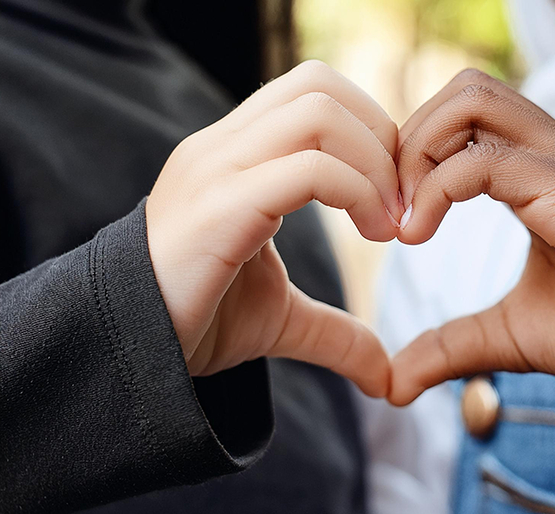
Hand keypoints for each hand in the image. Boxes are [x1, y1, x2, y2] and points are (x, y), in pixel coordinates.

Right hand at [146, 61, 400, 396]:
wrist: (132, 354)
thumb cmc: (196, 321)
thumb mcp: (281, 320)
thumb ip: (335, 331)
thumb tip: (384, 377)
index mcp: (235, 154)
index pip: (313, 90)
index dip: (369, 128)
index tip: (395, 192)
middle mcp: (221, 147)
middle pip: (320, 86)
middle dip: (380, 137)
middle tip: (401, 204)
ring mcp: (216, 169)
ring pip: (319, 114)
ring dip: (375, 164)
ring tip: (390, 225)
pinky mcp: (219, 206)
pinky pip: (308, 170)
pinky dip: (359, 193)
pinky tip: (375, 234)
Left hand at [390, 69, 554, 405]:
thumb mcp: (508, 334)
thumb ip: (450, 345)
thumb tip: (394, 384)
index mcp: (543, 171)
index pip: (465, 116)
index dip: (414, 154)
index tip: (392, 217)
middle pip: (465, 91)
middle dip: (411, 140)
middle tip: (392, 208)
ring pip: (473, 104)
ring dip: (418, 155)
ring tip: (404, 223)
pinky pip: (487, 163)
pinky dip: (437, 191)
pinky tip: (419, 235)